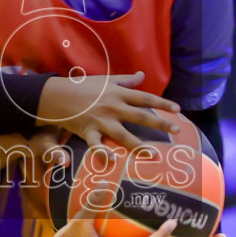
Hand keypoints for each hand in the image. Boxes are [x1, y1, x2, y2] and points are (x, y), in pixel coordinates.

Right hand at [36, 71, 181, 148]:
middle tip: (176, 131)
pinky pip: (96, 145)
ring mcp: (101, 120)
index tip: (178, 110)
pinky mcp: (88, 131)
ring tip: (154, 155)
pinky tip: (113, 162)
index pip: (145, 98)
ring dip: (139, 145)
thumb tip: (142, 75)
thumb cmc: (83, 87)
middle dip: (159, 123)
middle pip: (140, 116)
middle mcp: (112, 106)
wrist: (57, 94)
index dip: (162, 103)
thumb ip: (126, 80)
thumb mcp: (106, 80)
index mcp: (118, 93)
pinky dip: (103, 153)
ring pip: (123, 134)